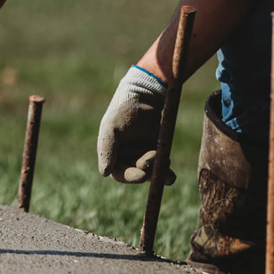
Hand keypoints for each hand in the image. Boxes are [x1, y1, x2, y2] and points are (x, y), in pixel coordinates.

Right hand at [97, 66, 174, 184]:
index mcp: (112, 154)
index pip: (119, 173)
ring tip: (164, 161)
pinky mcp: (156, 152)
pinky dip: (165, 173)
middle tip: (153, 156)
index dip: (129, 177)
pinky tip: (170, 175)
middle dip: (146, 170)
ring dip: (157, 172)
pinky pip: (161, 168)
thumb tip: (104, 173)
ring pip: (150, 173)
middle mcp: (126, 158)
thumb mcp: (111, 128)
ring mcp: (142, 156)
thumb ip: (107, 149)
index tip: (141, 175)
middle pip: (136, 173)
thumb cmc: (123, 110)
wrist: (144, 96)